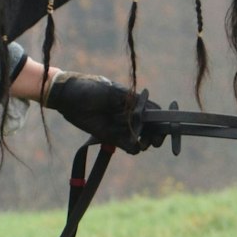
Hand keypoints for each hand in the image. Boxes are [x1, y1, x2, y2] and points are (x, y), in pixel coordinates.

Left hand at [44, 72, 163, 153]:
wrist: (68, 97)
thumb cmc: (91, 89)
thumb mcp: (113, 92)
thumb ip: (130, 103)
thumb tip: (147, 113)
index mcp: (134, 101)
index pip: (155, 112)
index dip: (163, 121)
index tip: (168, 128)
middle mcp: (130, 115)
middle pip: (151, 128)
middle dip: (156, 135)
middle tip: (155, 141)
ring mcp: (121, 126)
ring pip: (141, 138)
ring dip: (145, 142)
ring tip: (142, 142)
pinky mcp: (111, 137)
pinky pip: (127, 146)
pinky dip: (133, 148)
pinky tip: (133, 146)